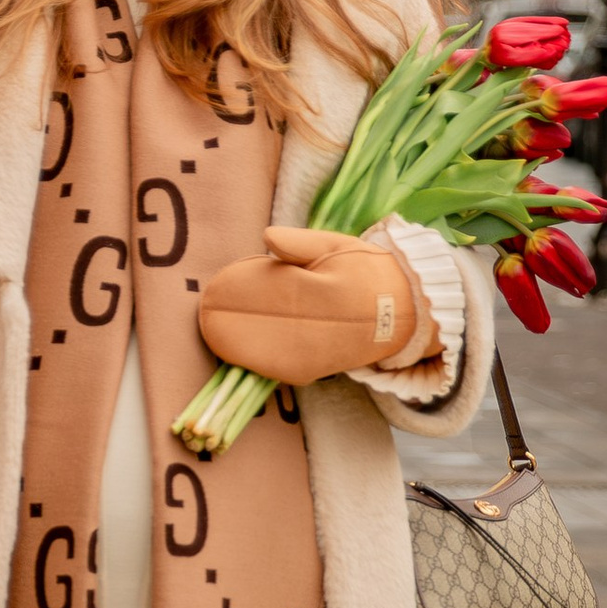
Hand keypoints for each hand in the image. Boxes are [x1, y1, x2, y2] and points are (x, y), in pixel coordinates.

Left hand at [195, 225, 432, 385]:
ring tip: (210, 329)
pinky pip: (273, 367)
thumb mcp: (337, 246)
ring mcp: (313, 354)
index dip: (244, 288)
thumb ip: (300, 244)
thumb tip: (266, 237)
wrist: (402, 313)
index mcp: (327, 292)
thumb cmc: (363, 273)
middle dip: (232, 320)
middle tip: (205, 310)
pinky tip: (229, 347)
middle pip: (266, 326)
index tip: (216, 286)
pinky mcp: (310, 370)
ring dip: (234, 343)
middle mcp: (319, 328)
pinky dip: (250, 359)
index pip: (278, 290)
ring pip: (265, 352)